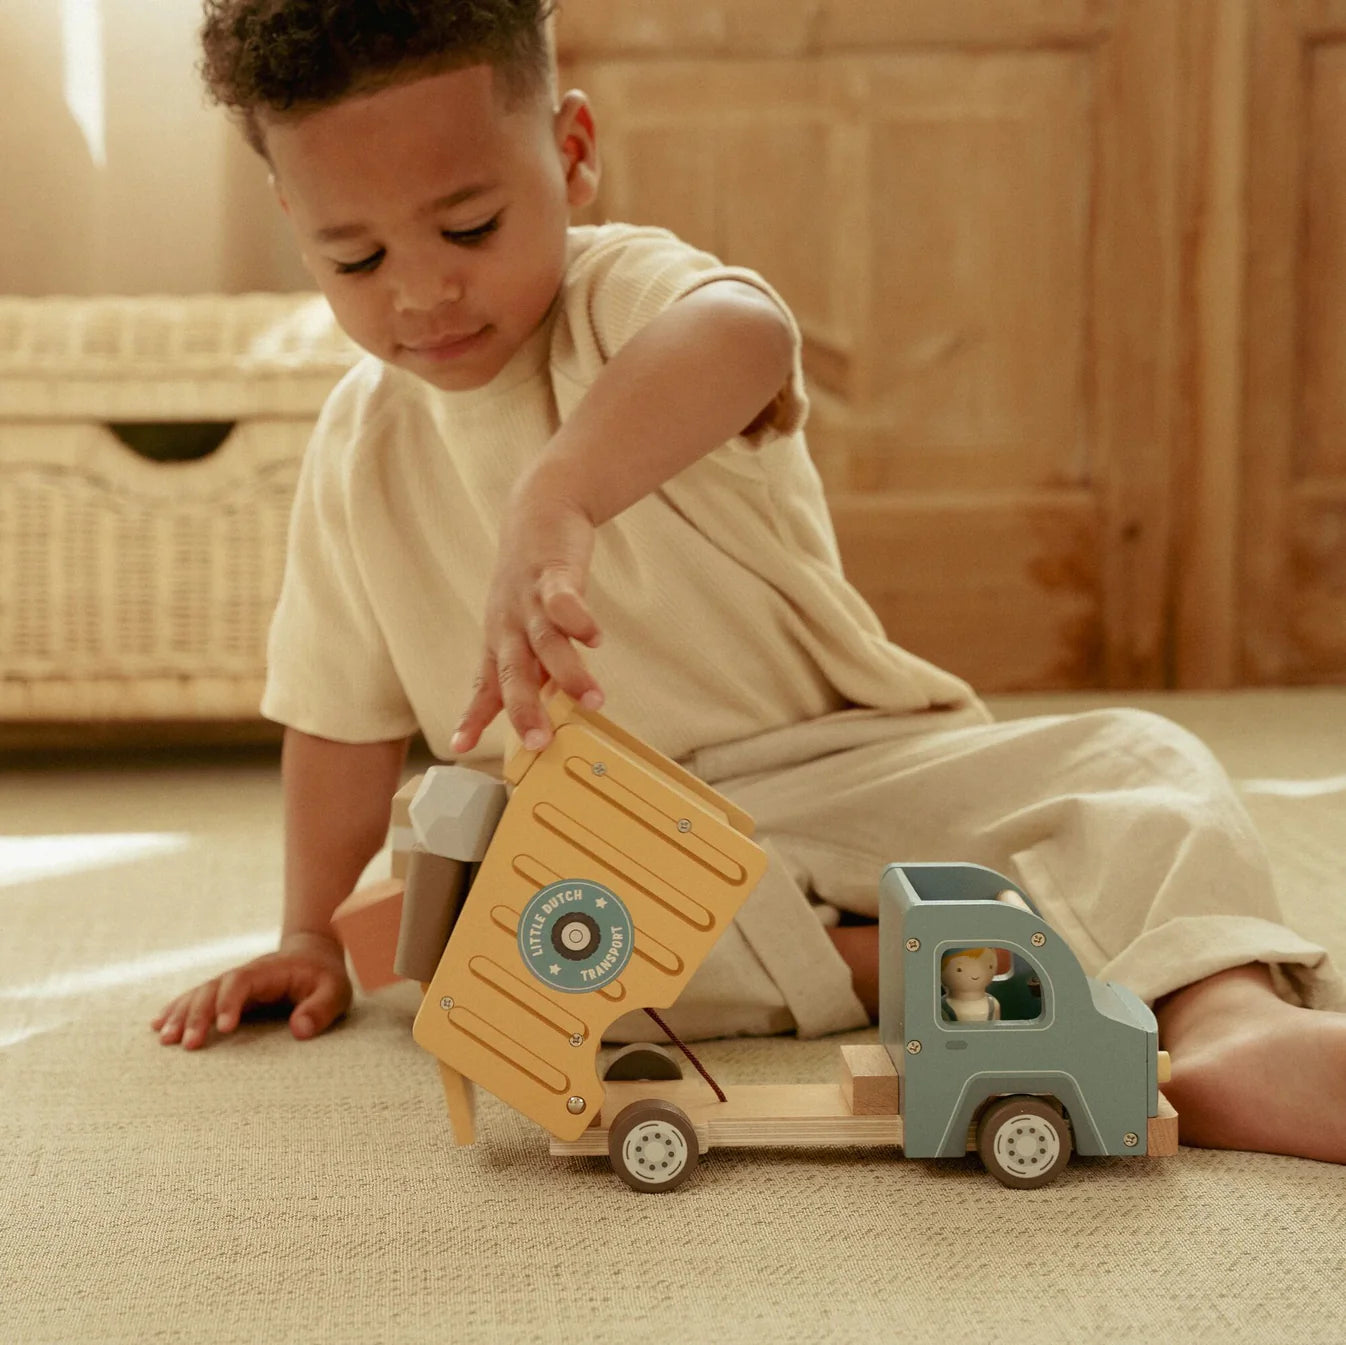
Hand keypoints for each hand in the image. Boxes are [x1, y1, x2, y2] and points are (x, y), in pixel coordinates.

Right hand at [151, 932, 350, 1049]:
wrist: (312, 955)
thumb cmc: (324, 977)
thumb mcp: (335, 991)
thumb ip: (321, 1008)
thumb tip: (300, 1031)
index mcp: (269, 971)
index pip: (242, 981)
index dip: (230, 1002)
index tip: (224, 1028)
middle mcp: (245, 974)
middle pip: (214, 988)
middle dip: (198, 1015)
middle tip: (186, 1044)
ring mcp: (232, 982)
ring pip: (200, 994)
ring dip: (181, 1015)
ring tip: (165, 1040)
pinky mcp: (226, 993)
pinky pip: (197, 998)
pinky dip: (177, 1010)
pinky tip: (157, 1026)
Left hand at [451, 473, 604, 755]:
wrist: (539, 511)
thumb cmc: (533, 581)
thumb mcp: (525, 627)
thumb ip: (537, 668)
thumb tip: (552, 709)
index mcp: (500, 642)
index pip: (485, 686)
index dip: (474, 716)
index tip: (460, 746)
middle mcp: (509, 625)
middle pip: (513, 672)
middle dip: (524, 708)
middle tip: (539, 741)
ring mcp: (530, 600)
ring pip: (546, 643)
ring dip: (569, 673)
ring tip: (594, 701)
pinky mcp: (554, 574)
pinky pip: (565, 600)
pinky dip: (578, 619)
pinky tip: (595, 639)